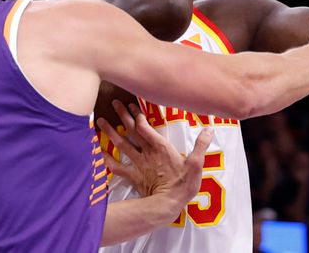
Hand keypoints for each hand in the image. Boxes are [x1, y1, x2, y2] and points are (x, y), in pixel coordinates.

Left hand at [97, 100, 211, 207]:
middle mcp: (146, 152)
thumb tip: (210, 128)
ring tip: (100, 120)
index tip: (131, 103)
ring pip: (121, 144)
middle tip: (114, 102)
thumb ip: (201, 145)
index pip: (144, 126)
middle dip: (122, 115)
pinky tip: (98, 151)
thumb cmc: (183, 185)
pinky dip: (106, 159)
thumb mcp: (197, 164)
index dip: (137, 114)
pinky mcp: (133, 176)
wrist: (167, 205)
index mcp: (160, 147)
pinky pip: (117, 166)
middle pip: (131, 130)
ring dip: (111, 132)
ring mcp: (138, 164)